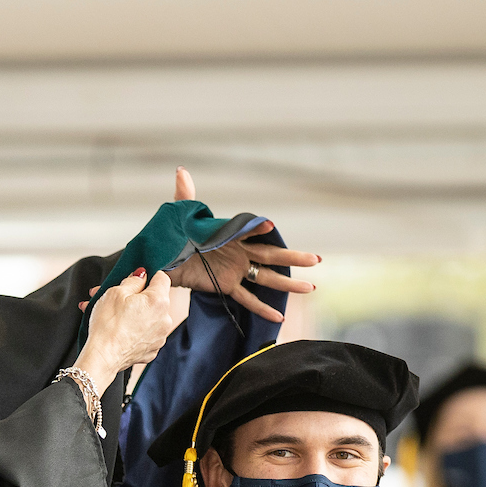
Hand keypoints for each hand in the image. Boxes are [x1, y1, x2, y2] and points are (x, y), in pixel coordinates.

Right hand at [77, 267, 187, 385]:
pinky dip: (135, 329)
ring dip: (135, 313)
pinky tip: (120, 329)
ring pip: (149, 316)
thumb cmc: (108, 325)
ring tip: (113, 315)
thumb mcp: (116, 292)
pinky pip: (146, 333)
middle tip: (116, 298)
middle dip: (136, 296)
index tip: (135, 280)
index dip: (147, 276)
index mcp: (159, 300)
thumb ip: (133, 280)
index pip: (162, 278)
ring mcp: (160, 336)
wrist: (103, 357)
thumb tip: (141, 275)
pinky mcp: (153, 349)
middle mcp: (165, 319)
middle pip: (155, 298)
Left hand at [161, 169, 320, 325]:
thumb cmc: (179, 235)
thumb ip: (185, 195)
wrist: (169, 259)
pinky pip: (247, 299)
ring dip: (287, 283)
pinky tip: (279, 316)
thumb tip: (181, 170)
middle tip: (316, 260)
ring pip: (266, 278)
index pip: (247, 230)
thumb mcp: (183, 216)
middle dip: (293, 258)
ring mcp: (236, 269)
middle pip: (271, 255)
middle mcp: (239, 251)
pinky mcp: (227, 286)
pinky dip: (262, 308)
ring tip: (311, 288)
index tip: (269, 225)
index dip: (257, 228)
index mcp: (232, 234)